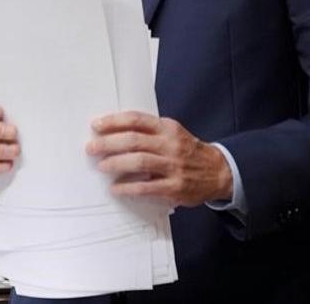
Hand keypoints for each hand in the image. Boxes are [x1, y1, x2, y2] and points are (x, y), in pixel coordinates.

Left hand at [86, 111, 232, 206]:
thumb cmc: (189, 151)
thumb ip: (149, 131)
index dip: (114, 121)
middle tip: (92, 147)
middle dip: (108, 143)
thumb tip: (115, 132)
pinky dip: (128, 187)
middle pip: (134, 140)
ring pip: (139, 161)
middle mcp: (170, 145)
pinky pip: (146, 187)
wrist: (218, 171)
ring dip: (116, 163)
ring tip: (101, 165)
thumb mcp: (173, 133)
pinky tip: (116, 188)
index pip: (137, 120)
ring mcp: (173, 166)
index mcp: (168, 128)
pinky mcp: (174, 187)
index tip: (97, 125)